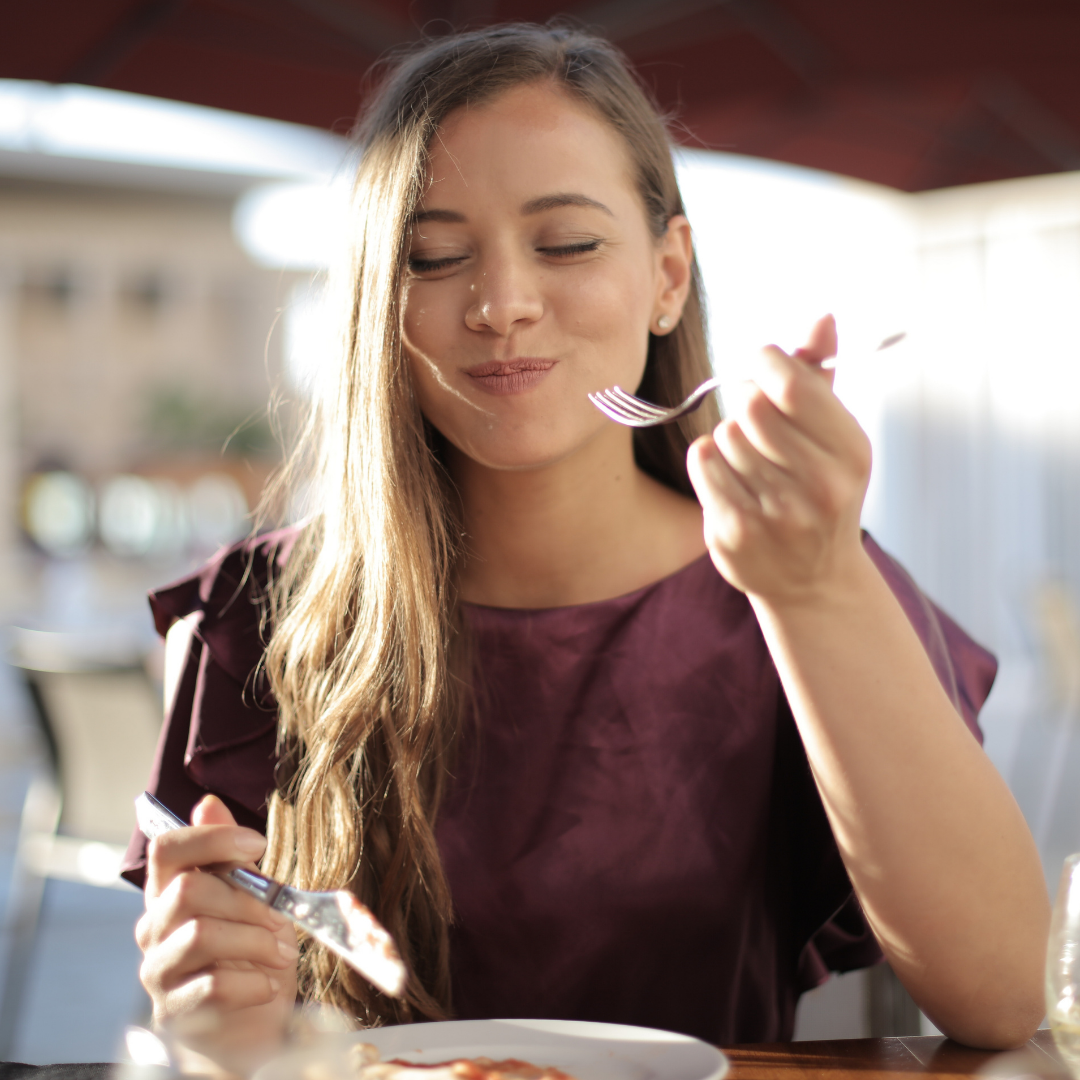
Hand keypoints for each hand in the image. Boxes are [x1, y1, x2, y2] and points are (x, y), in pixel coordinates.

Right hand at [136, 794, 297, 1053]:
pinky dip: (252, 982)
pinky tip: (269, 984)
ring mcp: (158, 970)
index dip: (211, 838)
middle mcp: (155, 927)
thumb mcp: (251, 899)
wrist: (247, 1026)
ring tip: (282, 951)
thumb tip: (209, 802)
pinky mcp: (173, 1011)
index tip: (257, 844)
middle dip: (248, 899)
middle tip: (282, 917)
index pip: (167, 848)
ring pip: (199, 934)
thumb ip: (229, 857)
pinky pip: (210, 985)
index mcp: (170, 892)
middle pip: (188, 890)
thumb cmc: (249, 954)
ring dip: (253, 940)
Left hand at [686, 315, 871, 605]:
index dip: (766, 362)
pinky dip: (708, 461)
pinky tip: (730, 480)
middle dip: (746, 404)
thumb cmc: (820, 491)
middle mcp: (820, 485)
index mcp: (851, 452)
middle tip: (755, 420)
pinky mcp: (735, 532)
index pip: (791, 385)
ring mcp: (777, 513)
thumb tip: (822, 317)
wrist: (813, 581)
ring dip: (729, 440)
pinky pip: (703, 462)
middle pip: (751, 407)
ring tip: (752, 464)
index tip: (762, 363)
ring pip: (724, 435)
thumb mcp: (834, 436)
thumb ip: (820, 376)